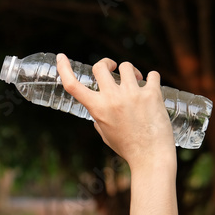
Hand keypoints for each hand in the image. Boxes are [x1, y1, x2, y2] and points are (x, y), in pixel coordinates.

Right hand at [55, 53, 174, 168]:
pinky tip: (152, 84)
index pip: (73, 85)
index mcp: (97, 108)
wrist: (151, 158)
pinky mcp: (152, 94)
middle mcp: (113, 98)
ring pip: (127, 66)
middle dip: (106, 63)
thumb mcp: (105, 134)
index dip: (64, 68)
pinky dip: (152, 77)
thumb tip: (99, 110)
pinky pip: (152, 74)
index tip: (61, 57)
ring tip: (137, 80)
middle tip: (113, 68)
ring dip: (130, 71)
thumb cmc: (128, 148)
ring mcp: (132, 94)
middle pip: (100, 67)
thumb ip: (99, 118)